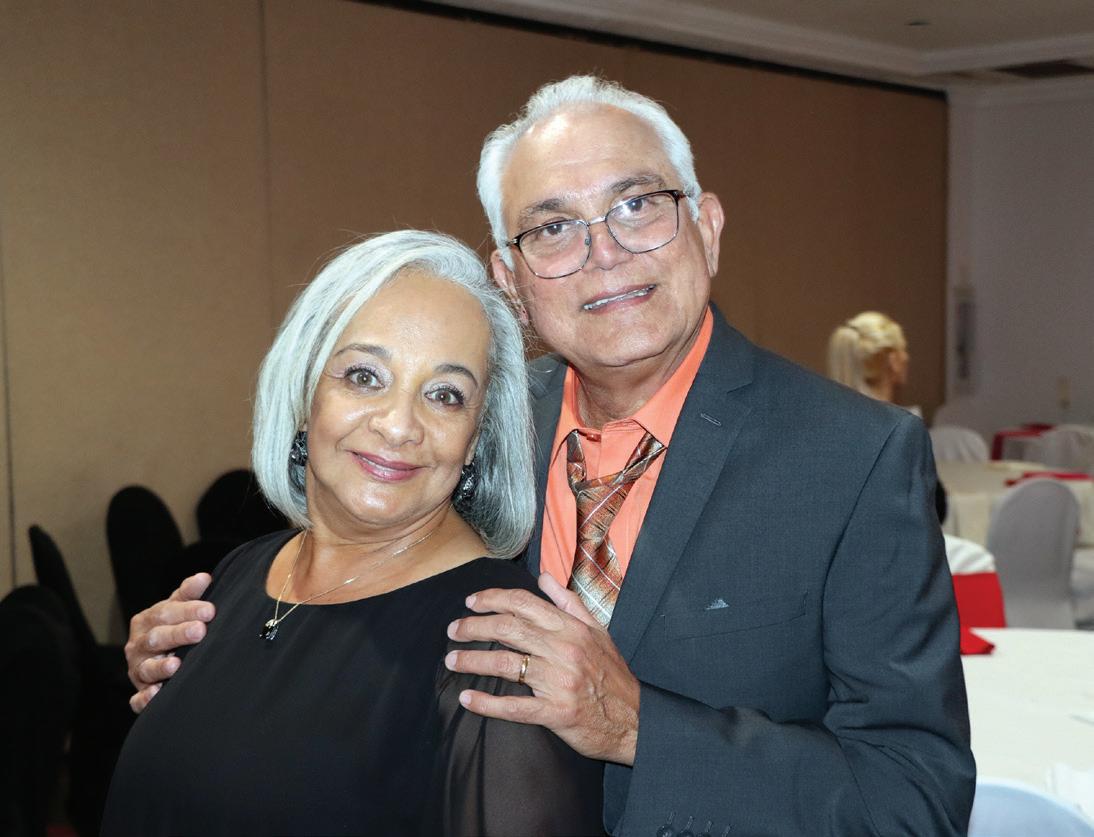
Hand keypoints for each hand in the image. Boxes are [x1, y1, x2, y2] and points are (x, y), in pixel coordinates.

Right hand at [125, 573, 214, 712]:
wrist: (157, 655)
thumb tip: (204, 578)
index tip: (210, 610)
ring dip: (160, 667)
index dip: (187, 610)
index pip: (165, 612)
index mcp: (147, 621)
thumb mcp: (177, 607)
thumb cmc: (171, 627)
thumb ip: (189, 593)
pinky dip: (145, 698)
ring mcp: (137, 670)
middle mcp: (138, 645)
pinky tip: (156, 694)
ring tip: (176, 664)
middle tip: (200, 631)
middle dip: (178, 634)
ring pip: (147, 668)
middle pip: (157, 638)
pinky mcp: (139, 693)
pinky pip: (138, 699)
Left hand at [445, 572, 640, 764]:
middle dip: (474, 627)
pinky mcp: (556, 713)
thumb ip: (568, 602)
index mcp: (571, 628)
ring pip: (506, 663)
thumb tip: (543, 578)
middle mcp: (563, 650)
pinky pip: (515, 706)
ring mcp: (558, 682)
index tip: (471, 602)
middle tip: (453, 630)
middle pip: (508, 629)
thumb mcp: (598, 631)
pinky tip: (468, 698)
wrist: (636, 719)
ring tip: (452, 660)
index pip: (523, 603)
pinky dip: (488, 703)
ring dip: (473, 660)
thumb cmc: (613, 674)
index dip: (492, 599)